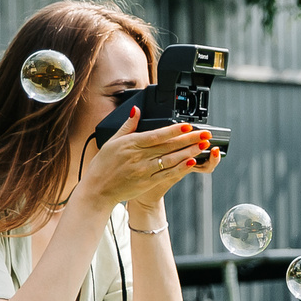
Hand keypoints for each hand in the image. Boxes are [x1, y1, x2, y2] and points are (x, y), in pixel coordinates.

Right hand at [79, 111, 207, 212]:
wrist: (97, 190)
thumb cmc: (103, 165)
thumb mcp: (112, 141)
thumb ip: (128, 125)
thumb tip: (136, 110)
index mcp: (130, 144)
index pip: (156, 135)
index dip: (174, 130)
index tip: (187, 125)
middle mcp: (138, 157)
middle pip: (168, 146)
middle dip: (188, 139)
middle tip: (204, 134)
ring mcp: (144, 171)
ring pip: (170, 160)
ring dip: (188, 152)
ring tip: (202, 146)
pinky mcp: (147, 183)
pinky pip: (167, 175)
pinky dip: (180, 168)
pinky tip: (191, 162)